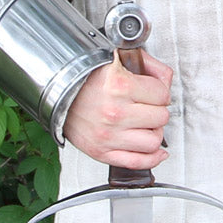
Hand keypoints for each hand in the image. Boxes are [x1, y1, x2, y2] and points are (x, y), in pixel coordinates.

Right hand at [63, 50, 172, 169]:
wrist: (57, 93)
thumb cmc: (86, 77)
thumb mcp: (117, 59)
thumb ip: (148, 64)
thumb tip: (166, 79)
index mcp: (119, 86)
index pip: (163, 94)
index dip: (161, 91)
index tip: (154, 92)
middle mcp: (114, 112)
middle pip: (161, 117)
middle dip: (158, 110)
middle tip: (150, 107)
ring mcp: (108, 135)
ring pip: (154, 141)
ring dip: (154, 132)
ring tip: (146, 125)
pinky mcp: (102, 152)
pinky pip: (137, 162)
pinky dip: (152, 159)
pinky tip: (156, 151)